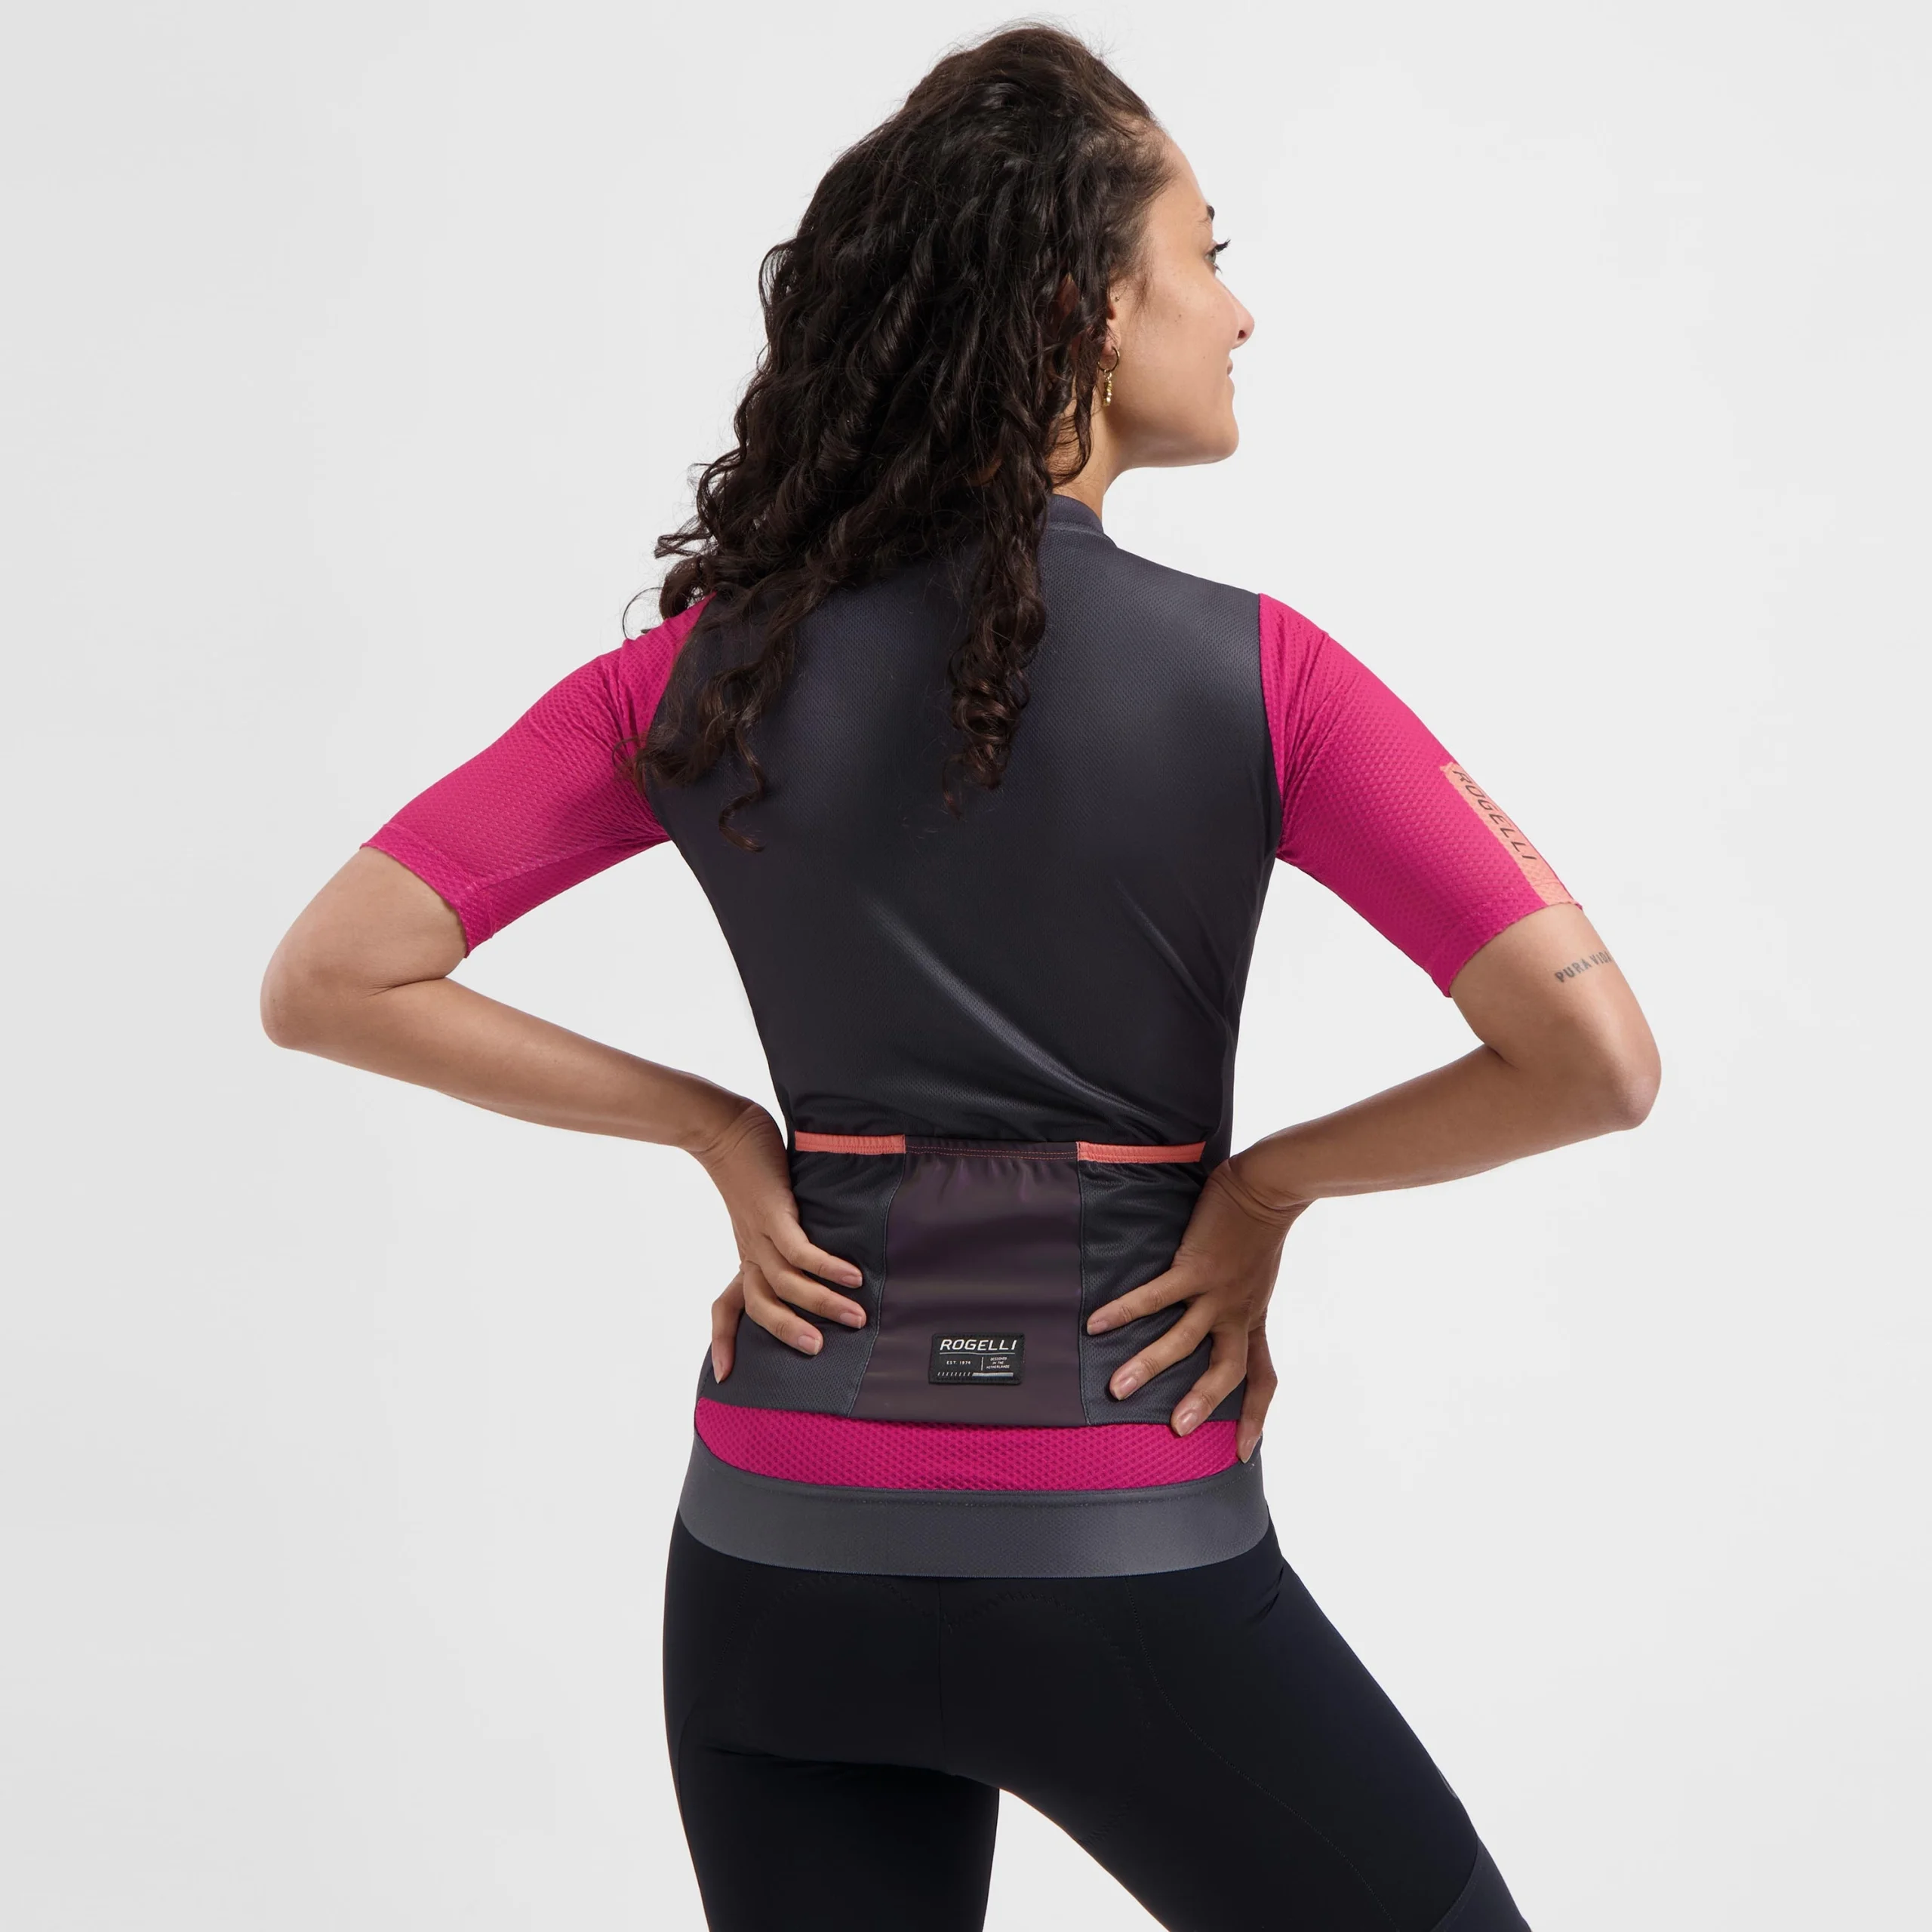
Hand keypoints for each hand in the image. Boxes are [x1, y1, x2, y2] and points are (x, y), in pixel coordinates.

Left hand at [691, 1101, 868, 1380]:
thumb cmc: (749, 1165)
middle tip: (821, 1351)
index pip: (728, 1305)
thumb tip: (810, 1243)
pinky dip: (825, 1267)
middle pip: (761, 1305)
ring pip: (786, 1282)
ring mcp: (760, 1233)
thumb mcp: (763, 1207)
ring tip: (857, 1316)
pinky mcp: (773, 1212)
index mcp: (748, 1253)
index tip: (725, 1374)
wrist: (725, 1127)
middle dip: (789, 1331)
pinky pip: (799, 1250)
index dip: (724, 1339)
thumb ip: (784, 1230)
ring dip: (821, 1303)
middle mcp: (751, 1249)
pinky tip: (852, 1276)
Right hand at [1083, 1156, 1305, 1461]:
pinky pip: (1156, 1296)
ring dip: (1149, 1364)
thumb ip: (1238, 1297)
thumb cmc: (1259, 1226)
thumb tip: (1213, 1303)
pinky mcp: (1195, 1267)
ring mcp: (1217, 1293)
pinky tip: (1096, 1322)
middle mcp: (1237, 1313)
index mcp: (1252, 1318)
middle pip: (1226, 1370)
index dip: (1255, 1416)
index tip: (1244, 1451)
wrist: (1269, 1188)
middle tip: (1177, 1429)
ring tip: (1117, 1388)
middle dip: (1201, 1401)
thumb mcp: (1256, 1276)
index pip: (1262, 1377)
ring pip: (1183, 1339)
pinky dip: (1125, 1310)